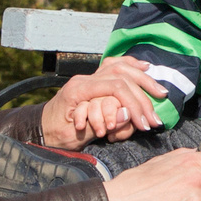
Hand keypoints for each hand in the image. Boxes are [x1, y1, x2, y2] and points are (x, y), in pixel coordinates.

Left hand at [43, 56, 166, 148]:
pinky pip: (114, 66)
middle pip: (123, 77)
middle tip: (154, 118)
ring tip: (159, 92)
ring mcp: (88, 77)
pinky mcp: (91, 81)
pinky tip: (144, 67)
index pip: (116, 86)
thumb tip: (126, 113)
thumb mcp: (76, 135)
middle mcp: (85, 79)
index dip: (135, 103)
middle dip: (143, 98)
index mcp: (80, 88)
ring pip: (121, 67)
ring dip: (143, 79)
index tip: (145, 122)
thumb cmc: (56, 136)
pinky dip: (131, 65)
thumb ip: (101, 122)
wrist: (40, 131)